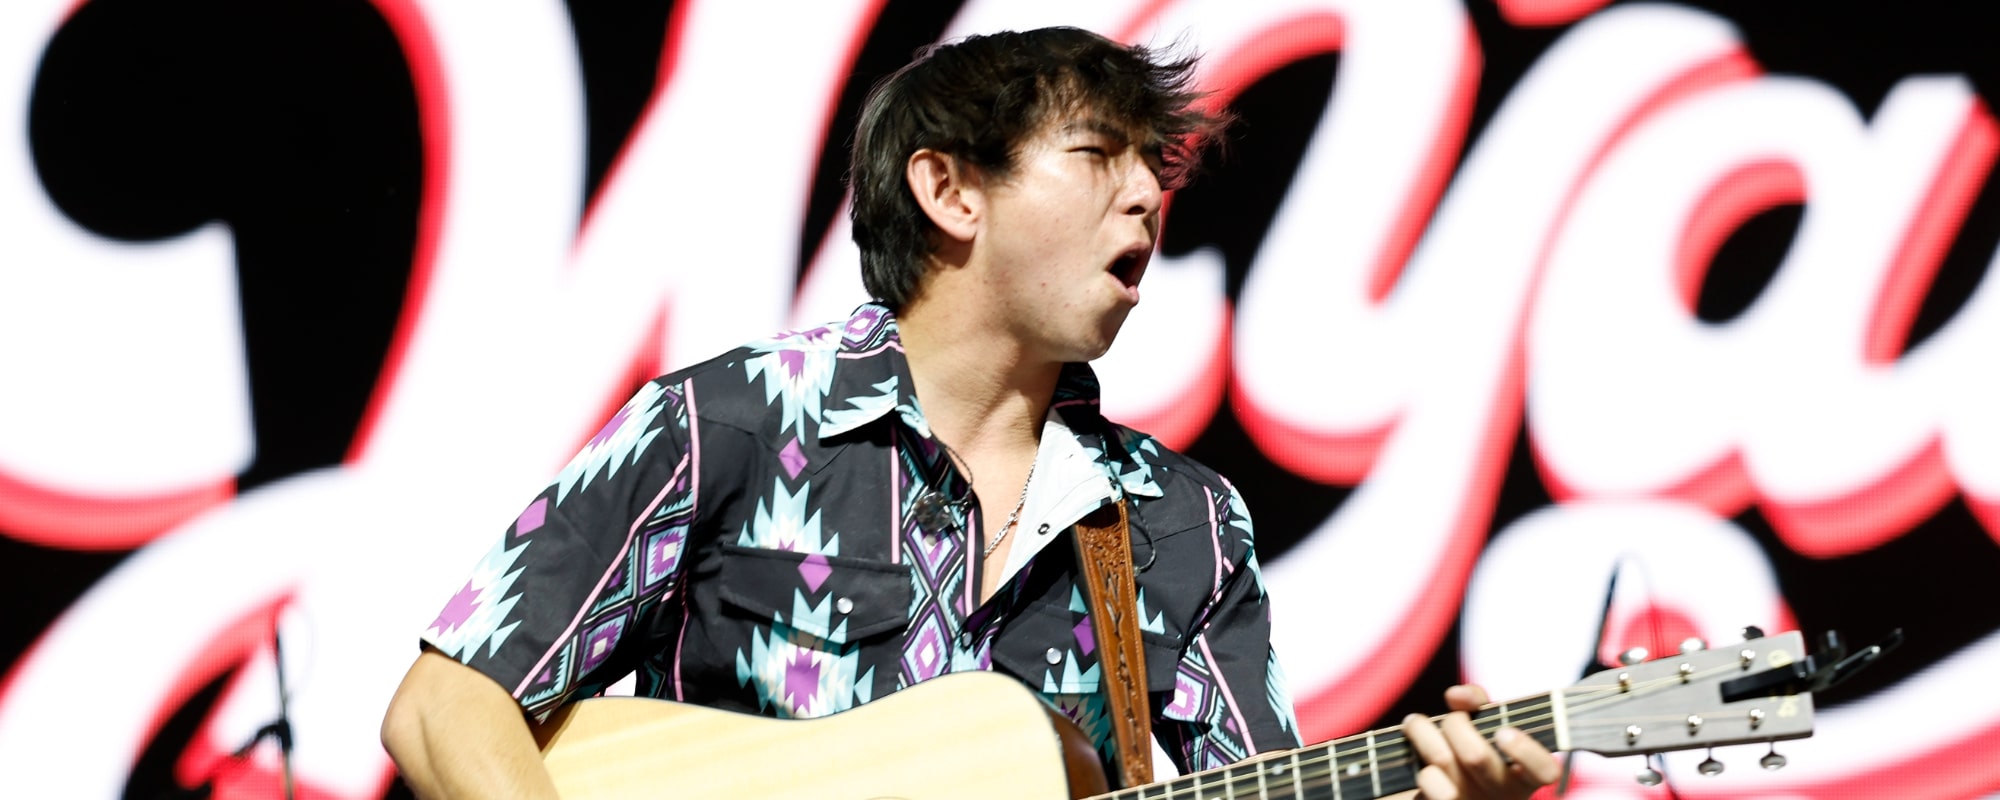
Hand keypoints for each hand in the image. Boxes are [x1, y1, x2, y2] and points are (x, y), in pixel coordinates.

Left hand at [1401, 684, 1561, 799]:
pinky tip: (1414, 751)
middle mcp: (1502, 797)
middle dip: (1455, 723)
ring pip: (1443, 760)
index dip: (1527, 751)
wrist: (1434, 789)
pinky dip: (1414, 751)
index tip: (1504, 731)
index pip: (1545, 771)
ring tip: (1416, 724)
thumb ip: (1478, 702)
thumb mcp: (1481, 725)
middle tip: (1450, 719)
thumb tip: (1457, 696)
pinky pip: (1426, 777)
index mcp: (1523, 777)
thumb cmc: (1465, 750)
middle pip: (1476, 756)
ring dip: (1423, 731)